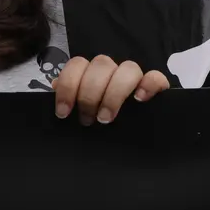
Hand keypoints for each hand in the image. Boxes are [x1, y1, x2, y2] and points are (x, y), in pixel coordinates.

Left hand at [52, 55, 168, 125]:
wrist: (128, 145)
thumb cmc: (97, 125)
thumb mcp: (79, 114)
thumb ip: (69, 99)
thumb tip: (54, 87)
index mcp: (91, 74)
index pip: (78, 64)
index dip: (68, 85)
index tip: (63, 112)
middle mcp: (113, 71)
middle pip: (101, 64)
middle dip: (90, 94)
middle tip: (87, 119)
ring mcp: (135, 78)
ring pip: (128, 68)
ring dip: (115, 92)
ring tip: (106, 118)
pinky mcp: (155, 88)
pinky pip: (155, 77)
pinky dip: (148, 85)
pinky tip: (139, 99)